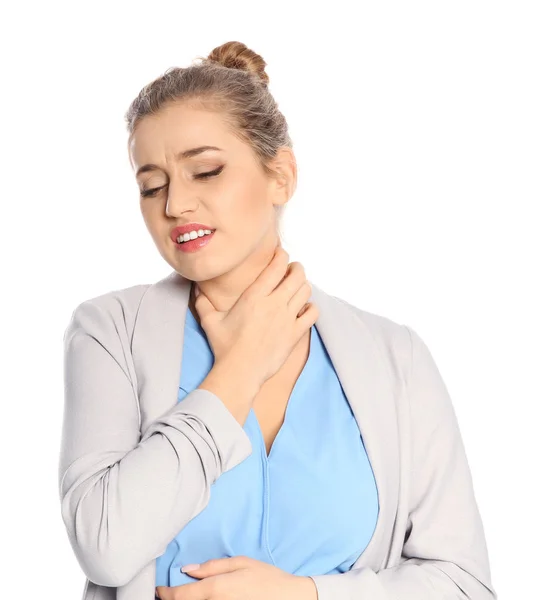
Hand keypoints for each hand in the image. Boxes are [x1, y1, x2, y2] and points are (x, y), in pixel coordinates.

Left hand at [155, 556, 317, 599]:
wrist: (290, 599)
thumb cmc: (267, 578)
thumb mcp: (241, 563)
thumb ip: (212, 566)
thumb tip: (187, 569)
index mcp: (217, 589)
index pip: (181, 596)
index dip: (166, 594)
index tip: (159, 590)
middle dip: (175, 599)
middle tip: (169, 593)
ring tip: (186, 595)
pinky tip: (203, 599)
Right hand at [194, 247, 318, 386]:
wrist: (240, 372)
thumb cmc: (224, 347)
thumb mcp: (210, 321)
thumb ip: (203, 302)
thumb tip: (195, 287)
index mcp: (254, 296)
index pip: (276, 265)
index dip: (282, 255)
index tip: (280, 254)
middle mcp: (274, 304)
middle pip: (297, 274)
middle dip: (297, 268)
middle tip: (292, 269)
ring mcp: (287, 319)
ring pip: (306, 291)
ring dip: (304, 285)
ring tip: (298, 286)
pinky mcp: (295, 334)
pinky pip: (312, 313)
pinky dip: (311, 307)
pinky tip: (303, 308)